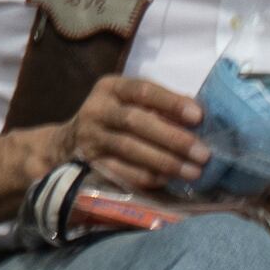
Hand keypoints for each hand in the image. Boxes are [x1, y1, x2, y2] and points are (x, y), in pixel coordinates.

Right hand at [72, 72, 211, 197]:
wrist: (67, 145)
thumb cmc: (114, 120)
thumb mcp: (130, 103)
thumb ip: (160, 105)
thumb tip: (201, 113)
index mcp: (111, 88)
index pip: (143, 90)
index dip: (171, 102)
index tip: (198, 116)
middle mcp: (97, 109)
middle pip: (135, 121)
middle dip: (172, 138)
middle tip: (203, 153)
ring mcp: (90, 137)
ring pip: (129, 148)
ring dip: (164, 161)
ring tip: (193, 171)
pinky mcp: (89, 163)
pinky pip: (120, 171)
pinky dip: (146, 176)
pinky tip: (167, 180)